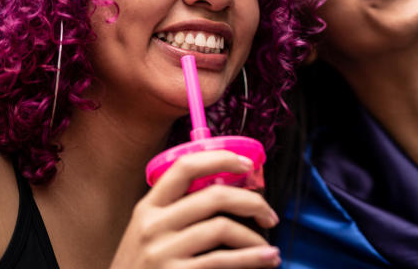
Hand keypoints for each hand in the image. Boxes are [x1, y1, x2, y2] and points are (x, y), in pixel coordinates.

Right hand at [111, 150, 280, 267]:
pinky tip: (266, 258)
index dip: (221, 158)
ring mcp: (162, 252)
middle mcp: (153, 225)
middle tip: (269, 214)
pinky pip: (221, 260)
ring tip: (268, 248)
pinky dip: (251, 258)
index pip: (185, 166)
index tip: (247, 165)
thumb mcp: (149, 233)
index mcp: (148, 207)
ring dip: (254, 238)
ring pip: (222, 228)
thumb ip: (178, 211)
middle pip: (214, 196)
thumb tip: (230, 192)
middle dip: (252, 202)